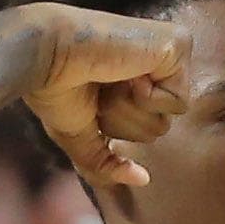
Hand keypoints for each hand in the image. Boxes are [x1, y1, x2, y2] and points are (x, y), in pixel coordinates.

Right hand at [7, 3, 185, 189]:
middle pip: (160, 127)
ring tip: (110, 78)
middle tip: (101, 88)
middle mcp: (157, 64)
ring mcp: (170, 51)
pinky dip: (146, 97)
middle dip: (123, 120)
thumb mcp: (81, 136)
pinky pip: (179, 102)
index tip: (92, 96)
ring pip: (168, 118)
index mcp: (139, 78)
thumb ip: (107, 163)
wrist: (45, 55)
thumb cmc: (56, 90)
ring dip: (129, 108)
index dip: (115, 125)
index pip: (148, 128)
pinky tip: (127, 72)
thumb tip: (144, 179)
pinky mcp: (178, 44)